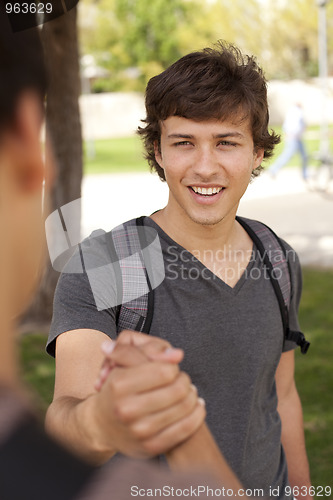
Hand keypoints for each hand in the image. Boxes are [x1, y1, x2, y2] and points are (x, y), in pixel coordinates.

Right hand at [92, 331, 205, 457]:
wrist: (101, 425)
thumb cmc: (115, 391)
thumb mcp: (122, 364)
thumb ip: (147, 351)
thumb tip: (177, 354)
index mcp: (119, 385)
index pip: (165, 371)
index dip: (172, 366)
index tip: (169, 368)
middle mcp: (127, 409)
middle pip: (178, 389)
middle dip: (184, 381)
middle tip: (180, 380)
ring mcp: (140, 431)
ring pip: (185, 407)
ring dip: (192, 396)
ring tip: (187, 392)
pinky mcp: (151, 447)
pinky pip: (186, 428)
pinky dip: (196, 414)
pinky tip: (194, 406)